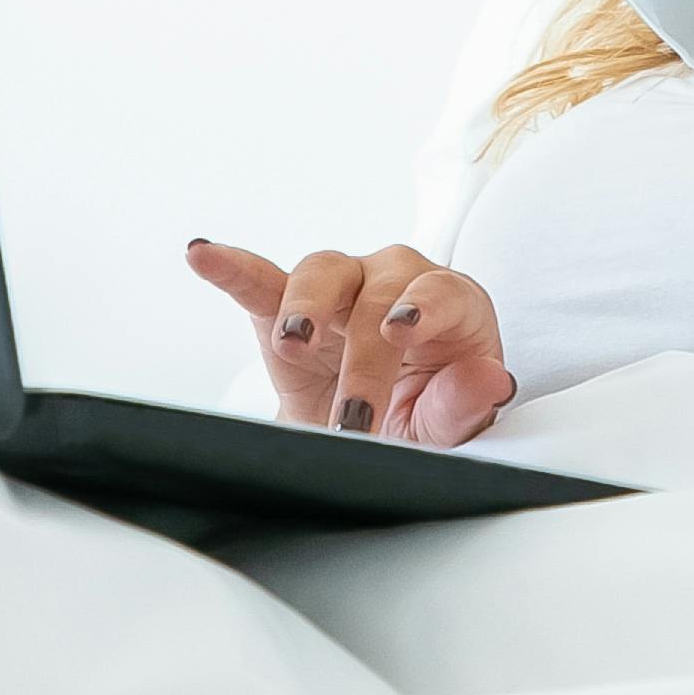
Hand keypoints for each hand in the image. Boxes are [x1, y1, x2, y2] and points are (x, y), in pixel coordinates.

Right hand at [182, 238, 516, 445]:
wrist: (373, 439)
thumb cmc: (424, 421)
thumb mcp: (449, 427)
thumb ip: (467, 404)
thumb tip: (492, 378)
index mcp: (450, 305)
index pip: (440, 294)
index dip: (420, 308)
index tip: (398, 334)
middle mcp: (396, 280)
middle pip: (376, 292)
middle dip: (363, 357)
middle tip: (352, 418)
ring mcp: (340, 289)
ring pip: (321, 272)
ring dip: (305, 306)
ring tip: (292, 343)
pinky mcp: (286, 307)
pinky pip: (260, 280)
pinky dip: (231, 268)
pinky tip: (201, 256)